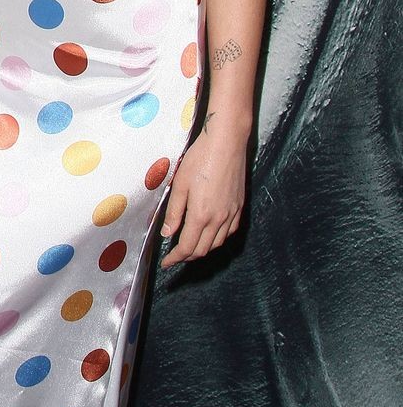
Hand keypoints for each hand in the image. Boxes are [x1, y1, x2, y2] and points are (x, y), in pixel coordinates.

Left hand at [159, 127, 245, 266]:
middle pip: (203, 249)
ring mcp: (232, 213)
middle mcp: (219, 219)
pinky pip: (230, 231)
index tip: (166, 263)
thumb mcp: (179, 185)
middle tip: (174, 256)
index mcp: (201, 215)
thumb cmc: (200, 159)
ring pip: (218, 243)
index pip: (187, 247)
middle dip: (187, 257)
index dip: (175, 258)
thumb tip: (167, 234)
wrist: (226, 142)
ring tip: (190, 247)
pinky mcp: (240, 206)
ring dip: (203, 249)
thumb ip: (174, 212)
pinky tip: (211, 234)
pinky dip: (218, 239)